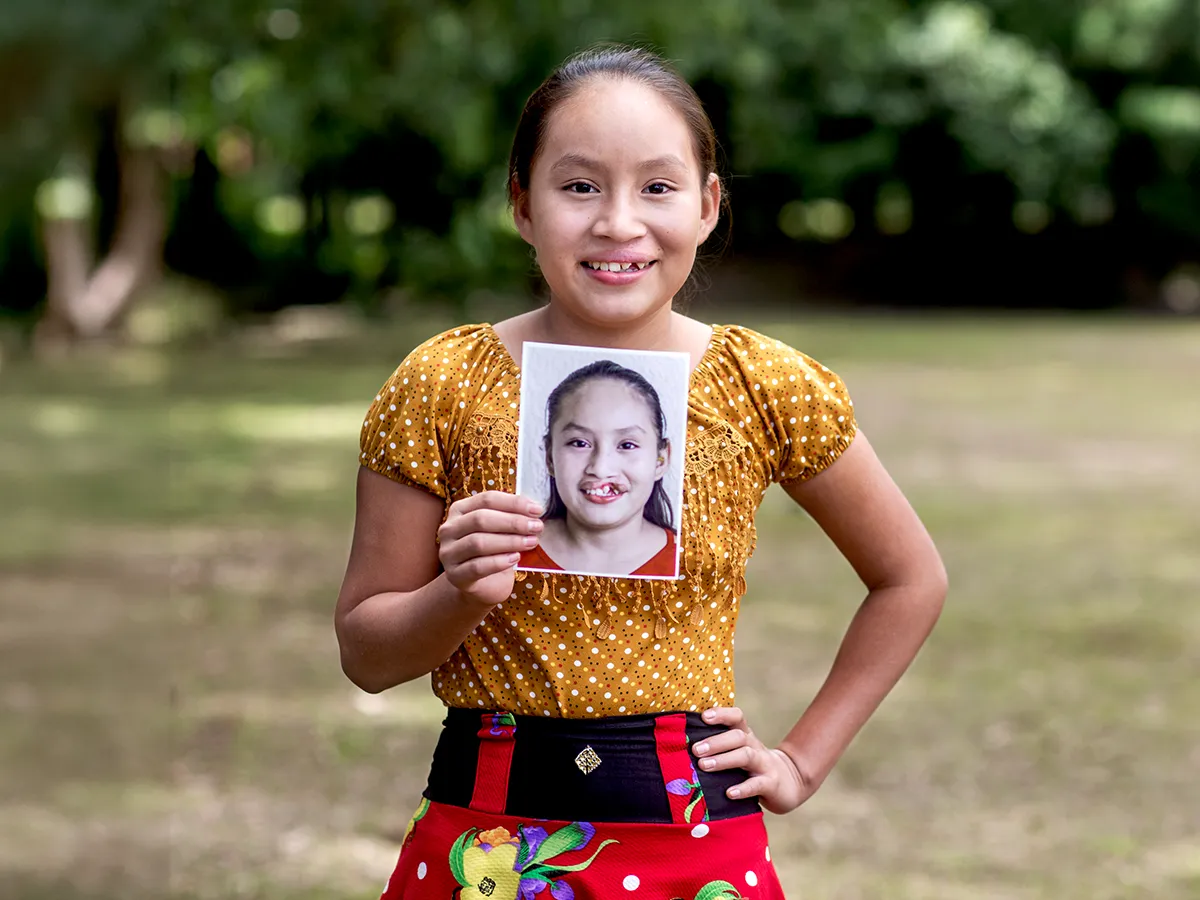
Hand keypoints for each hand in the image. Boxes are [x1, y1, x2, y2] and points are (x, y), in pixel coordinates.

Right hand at [437, 491, 542, 606]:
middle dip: (513, 522)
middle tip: (536, 527)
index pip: (487, 500)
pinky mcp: (454, 576)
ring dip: (509, 541)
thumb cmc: (494, 552)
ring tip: (531, 543)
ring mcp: (448, 553)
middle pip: (481, 519)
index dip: (513, 503)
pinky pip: (477, 567)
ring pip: (478, 543)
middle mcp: (449, 529)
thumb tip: (534, 511)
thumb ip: (511, 518)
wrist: (483, 585)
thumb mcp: (500, 531)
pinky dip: (499, 562)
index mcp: (460, 510)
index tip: (537, 510)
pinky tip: (515, 559)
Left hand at [692, 707, 817, 814]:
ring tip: (704, 766)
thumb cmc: (751, 767)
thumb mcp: (738, 752)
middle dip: (715, 742)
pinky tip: (729, 793)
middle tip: (695, 749)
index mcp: (745, 736)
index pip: (736, 717)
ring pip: (745, 756)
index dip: (721, 714)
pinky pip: (757, 784)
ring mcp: (764, 764)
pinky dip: (743, 788)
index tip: (704, 717)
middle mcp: (754, 746)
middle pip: (738, 736)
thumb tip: (681, 747)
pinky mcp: (771, 784)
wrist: (789, 782)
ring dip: (723, 760)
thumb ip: (717, 748)